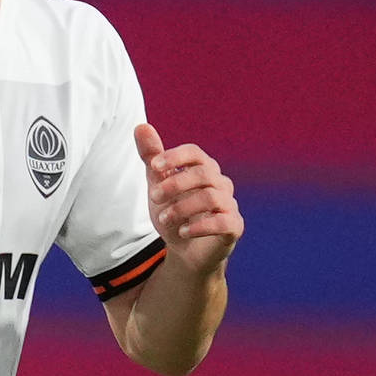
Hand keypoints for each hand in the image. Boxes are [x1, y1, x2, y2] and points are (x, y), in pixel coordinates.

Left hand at [135, 123, 241, 273]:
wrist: (185, 250)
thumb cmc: (174, 211)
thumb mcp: (157, 184)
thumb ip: (151, 156)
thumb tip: (140, 125)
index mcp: (203, 168)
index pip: (194, 152)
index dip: (175, 156)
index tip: (153, 166)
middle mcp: (220, 183)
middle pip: (203, 173)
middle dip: (174, 184)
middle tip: (154, 197)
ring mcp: (229, 205)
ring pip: (211, 197)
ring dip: (182, 207)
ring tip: (164, 219)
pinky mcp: (234, 227)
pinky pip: (224, 222)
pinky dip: (199, 226)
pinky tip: (182, 231)